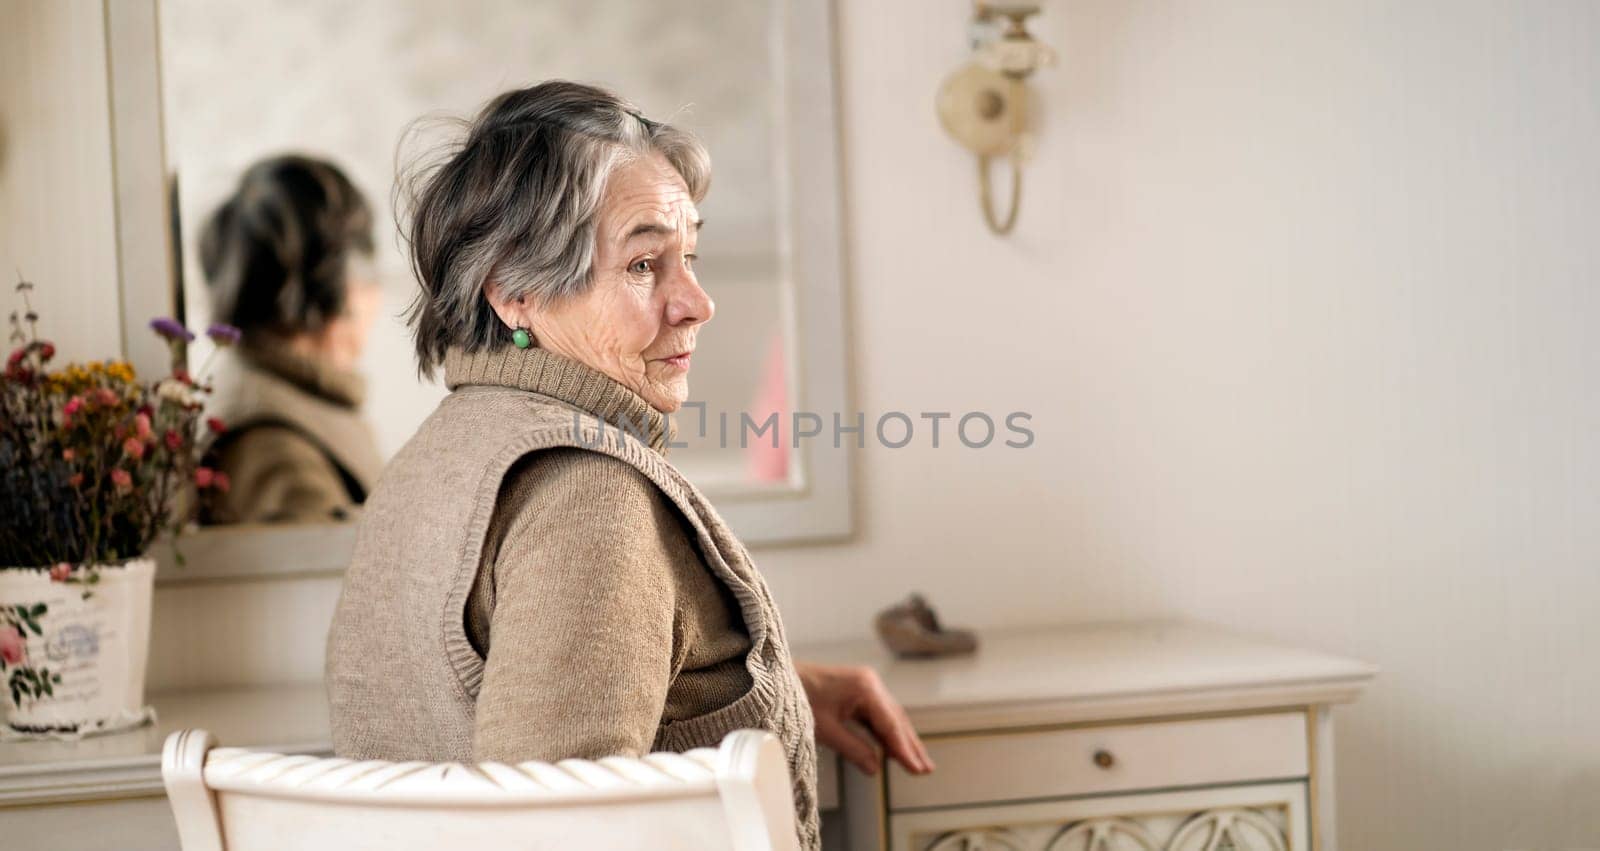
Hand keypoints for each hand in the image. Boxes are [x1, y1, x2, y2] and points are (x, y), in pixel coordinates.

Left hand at [795, 661, 933, 775]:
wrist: (780, 676)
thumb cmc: (798, 697)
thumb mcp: (825, 729)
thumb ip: (853, 749)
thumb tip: (875, 768)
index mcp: (865, 688)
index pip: (890, 724)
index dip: (904, 749)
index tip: (917, 768)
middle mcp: (870, 683)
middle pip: (896, 719)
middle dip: (911, 745)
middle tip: (926, 769)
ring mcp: (866, 686)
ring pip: (891, 717)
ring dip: (903, 740)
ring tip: (918, 763)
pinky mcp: (858, 691)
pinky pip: (879, 715)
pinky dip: (888, 733)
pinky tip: (895, 748)